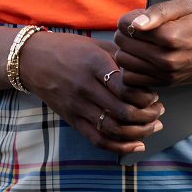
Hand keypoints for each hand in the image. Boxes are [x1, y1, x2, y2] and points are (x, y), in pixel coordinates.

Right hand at [18, 32, 163, 155]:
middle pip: (123, 111)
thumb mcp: (96, 45)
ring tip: (152, 125)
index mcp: (93, 64)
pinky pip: (97, 139)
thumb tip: (147, 73)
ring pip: (113, 129)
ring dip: (139, 132)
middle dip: (147, 115)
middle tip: (159, 111)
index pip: (125, 87)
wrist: (32, 60)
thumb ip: (120, 58)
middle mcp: (85, 87)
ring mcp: (77, 106)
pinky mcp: (71, 119)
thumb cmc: (68, 48)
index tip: (154, 94)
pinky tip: (136, 143)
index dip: (145, 95)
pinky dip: (120, 146)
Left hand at [114, 0, 191, 88]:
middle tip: (139, 28)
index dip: (129, 18)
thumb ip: (158, 11)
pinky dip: (132, 67)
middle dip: (126, 33)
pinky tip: (143, 57)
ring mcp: (166, 74)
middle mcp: (166, 59)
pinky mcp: (167, 84)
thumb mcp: (186, 6)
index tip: (140, 16)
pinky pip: (133, 79)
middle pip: (123, 44)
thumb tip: (134, 23)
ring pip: (124, 62)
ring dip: (127, 50)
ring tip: (140, 42)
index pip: (127, 27)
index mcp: (170, 36)